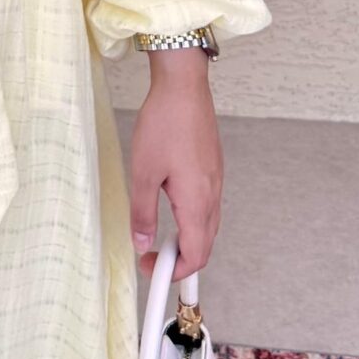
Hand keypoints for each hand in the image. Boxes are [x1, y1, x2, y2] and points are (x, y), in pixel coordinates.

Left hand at [128, 55, 223, 282]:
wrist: (184, 87)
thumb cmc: (164, 123)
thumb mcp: (143, 171)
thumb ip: (143, 213)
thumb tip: (143, 243)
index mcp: (197, 201)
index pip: (195, 255)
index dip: (174, 271)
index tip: (150, 268)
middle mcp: (212, 195)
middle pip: (204, 245)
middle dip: (180, 260)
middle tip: (151, 256)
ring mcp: (216, 181)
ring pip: (208, 226)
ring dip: (187, 240)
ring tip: (158, 236)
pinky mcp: (213, 169)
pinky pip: (208, 207)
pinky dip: (193, 221)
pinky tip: (172, 208)